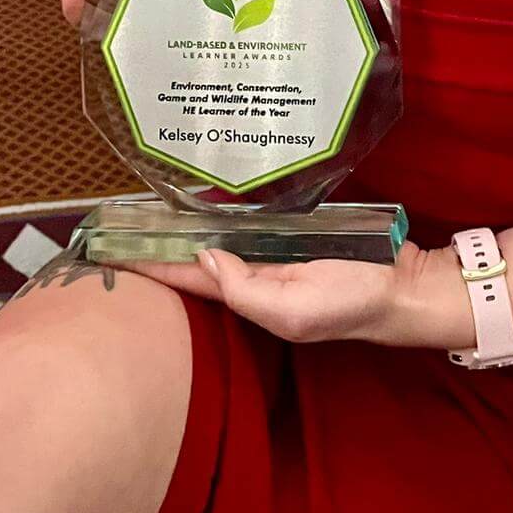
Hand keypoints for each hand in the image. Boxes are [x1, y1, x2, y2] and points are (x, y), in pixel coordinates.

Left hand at [104, 240, 475, 350]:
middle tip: (120, 223)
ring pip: (220, 243)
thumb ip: (245, 286)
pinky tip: (211, 207)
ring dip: (187, 231)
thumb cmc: (349, 300)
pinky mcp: (295, 241)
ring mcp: (274, 260)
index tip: (110, 252)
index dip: (151, 267)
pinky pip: (251, 230)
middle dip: (160, 247)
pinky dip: (226, 221)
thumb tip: (204, 256)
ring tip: (150, 211)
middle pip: (197, 262)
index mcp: (250, 298)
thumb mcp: (294, 306)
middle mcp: (255, 279)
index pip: (188, 280)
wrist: (402, 288)